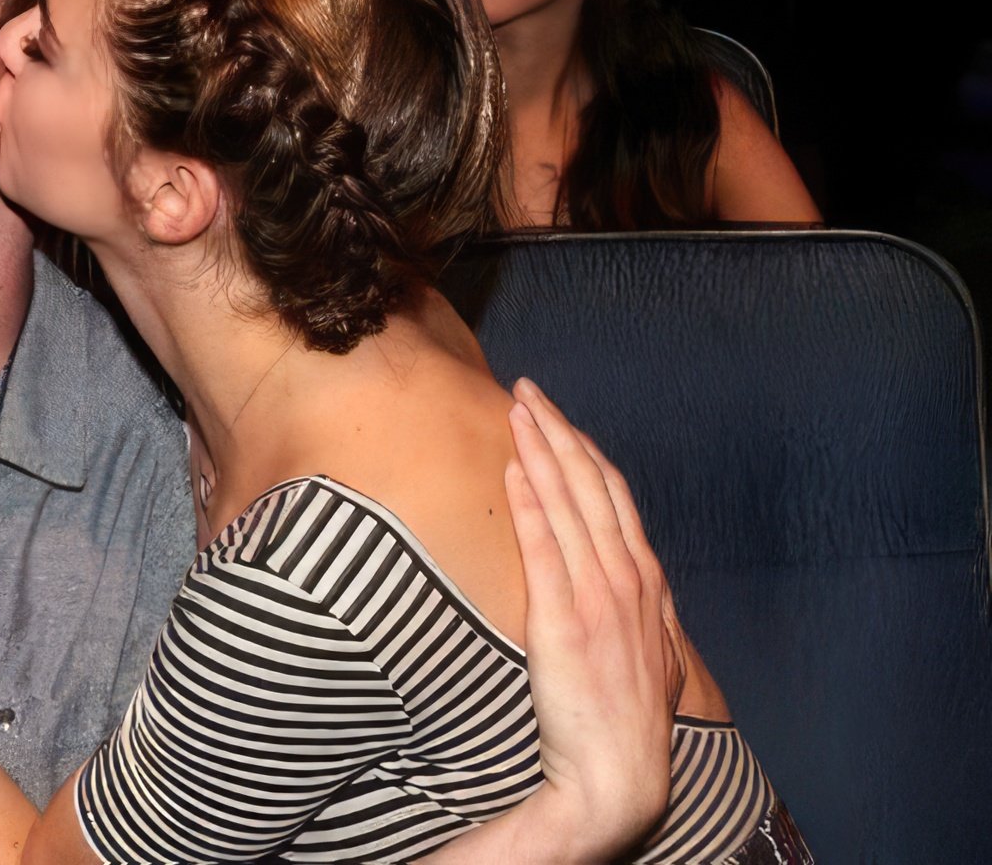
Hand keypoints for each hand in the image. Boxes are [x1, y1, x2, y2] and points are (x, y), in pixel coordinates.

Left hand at [502, 377, 683, 861]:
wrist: (621, 775)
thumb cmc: (626, 720)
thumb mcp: (649, 654)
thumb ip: (640, 610)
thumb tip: (632, 581)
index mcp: (645, 582)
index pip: (613, 498)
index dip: (584, 451)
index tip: (557, 416)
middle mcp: (627, 580)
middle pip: (591, 487)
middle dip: (560, 432)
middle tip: (530, 390)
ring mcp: (598, 598)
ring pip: (570, 506)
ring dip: (544, 451)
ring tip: (519, 410)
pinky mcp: (564, 621)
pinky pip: (546, 550)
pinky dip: (532, 506)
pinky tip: (516, 471)